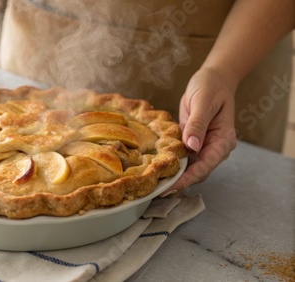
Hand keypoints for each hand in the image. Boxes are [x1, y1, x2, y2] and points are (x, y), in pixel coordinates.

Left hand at [161, 68, 236, 195]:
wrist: (213, 79)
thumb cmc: (211, 88)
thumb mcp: (203, 103)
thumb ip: (197, 125)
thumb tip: (191, 147)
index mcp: (223, 141)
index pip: (205, 166)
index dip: (187, 178)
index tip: (170, 186)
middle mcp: (215, 148)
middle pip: (197, 172)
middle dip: (178, 182)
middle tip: (154, 190)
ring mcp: (203, 146)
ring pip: (189, 168)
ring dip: (173, 175)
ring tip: (152, 184)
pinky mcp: (192, 142)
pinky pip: (182, 157)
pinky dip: (171, 163)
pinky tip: (156, 169)